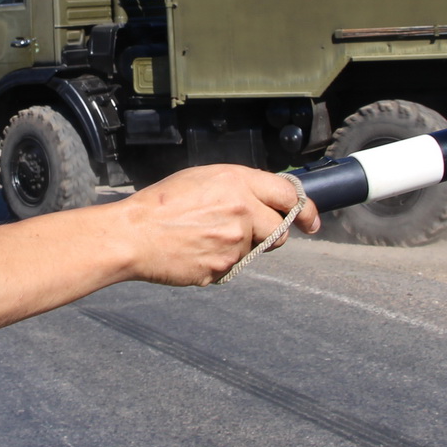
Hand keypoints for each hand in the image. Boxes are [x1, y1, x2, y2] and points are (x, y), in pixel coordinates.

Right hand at [112, 164, 320, 285]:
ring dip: (239, 246)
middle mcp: (243, 212)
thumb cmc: (162, 203)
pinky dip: (220, 261)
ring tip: (204, 237)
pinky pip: (232, 266)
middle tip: (247, 231)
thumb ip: (238, 186)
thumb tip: (263, 199)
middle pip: (279, 230)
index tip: (312, 221)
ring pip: (253, 249)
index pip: (288, 195)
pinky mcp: (223, 268)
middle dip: (271, 232)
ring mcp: (234, 243)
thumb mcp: (202, 178)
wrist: (134, 235)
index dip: (305, 209)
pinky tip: (196, 251)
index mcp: (238, 183)